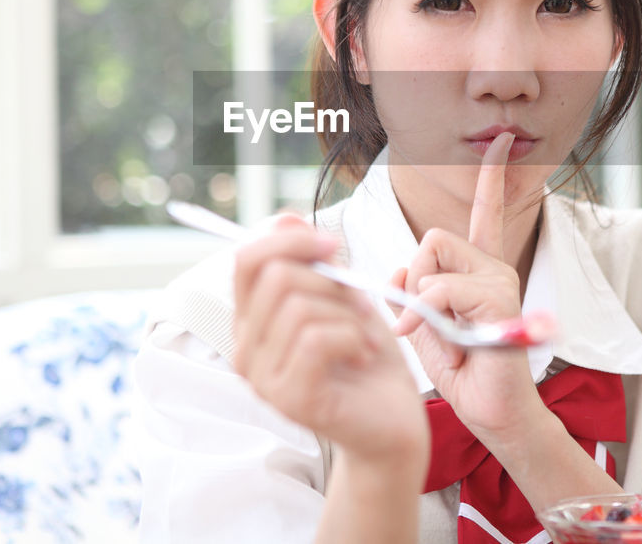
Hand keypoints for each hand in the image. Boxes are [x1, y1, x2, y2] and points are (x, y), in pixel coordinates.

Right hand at [233, 215, 428, 470]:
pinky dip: (352, 337)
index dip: (290, 240)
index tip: (332, 245)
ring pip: (298, 307)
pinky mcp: (290, 399)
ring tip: (364, 337)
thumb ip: (314, 265)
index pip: (247, 260)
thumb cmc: (369, 360)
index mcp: (252, 323)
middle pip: (275, 277)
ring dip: (347, 314)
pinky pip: (315, 340)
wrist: (394, 423)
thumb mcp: (344, 300)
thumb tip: (285, 217)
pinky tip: (362, 356)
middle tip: (361, 306)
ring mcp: (264, 379)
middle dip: (330, 281)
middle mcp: (246, 351)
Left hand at [390, 133, 546, 440]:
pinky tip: (443, 341)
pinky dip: (428, 315)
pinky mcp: (498, 301)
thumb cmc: (465, 372)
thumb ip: (410, 293)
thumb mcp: (425, 328)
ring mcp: (499, 281)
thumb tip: (399, 268)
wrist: (493, 413)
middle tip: (424, 318)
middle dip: (414, 277)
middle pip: (433, 238)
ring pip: (433, 259)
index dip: (492, 177)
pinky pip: (442, 289)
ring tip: (441, 337)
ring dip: (421, 302)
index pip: (485, 212)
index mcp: (478, 269)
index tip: (504, 140)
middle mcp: (493, 267)